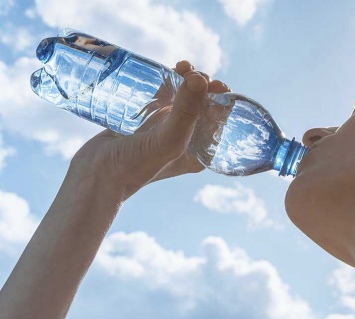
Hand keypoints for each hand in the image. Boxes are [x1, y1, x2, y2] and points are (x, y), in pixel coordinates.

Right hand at [69, 60, 230, 200]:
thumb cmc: (135, 166)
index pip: (218, 122)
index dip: (221, 101)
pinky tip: (166, 69)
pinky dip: (165, 81)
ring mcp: (162, 129)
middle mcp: (183, 140)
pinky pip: (159, 96)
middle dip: (203, 86)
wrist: (94, 176)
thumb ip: (186, 112)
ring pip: (180, 98)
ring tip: (183, 66)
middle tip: (195, 73)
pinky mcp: (142, 119)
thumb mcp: (168, 141)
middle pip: (201, 106)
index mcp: (197, 152)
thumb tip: (201, 78)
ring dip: (185, 80)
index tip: (217, 85)